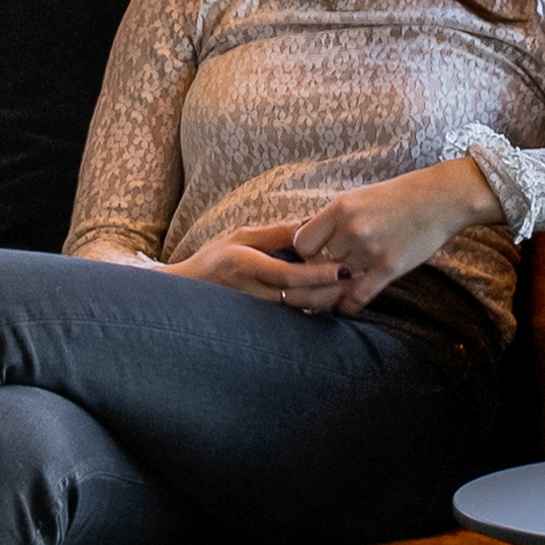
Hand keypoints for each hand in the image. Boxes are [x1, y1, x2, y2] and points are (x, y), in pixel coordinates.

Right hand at [175, 230, 340, 304]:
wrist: (188, 291)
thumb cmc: (214, 259)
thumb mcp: (240, 237)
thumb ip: (274, 234)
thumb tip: (306, 225)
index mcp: (246, 267)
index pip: (288, 275)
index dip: (317, 274)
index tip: (342, 268)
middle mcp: (252, 292)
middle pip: (299, 298)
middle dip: (330, 291)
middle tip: (356, 280)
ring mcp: (256, 310)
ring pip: (298, 310)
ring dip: (326, 301)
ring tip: (351, 289)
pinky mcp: (261, 320)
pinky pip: (291, 316)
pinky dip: (313, 308)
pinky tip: (331, 299)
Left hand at [212, 159, 498, 315]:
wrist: (440, 198)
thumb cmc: (399, 196)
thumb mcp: (359, 198)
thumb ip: (335, 219)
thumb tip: (310, 241)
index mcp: (340, 209)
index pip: (302, 242)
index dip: (302, 254)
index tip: (309, 258)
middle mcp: (351, 230)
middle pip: (316, 265)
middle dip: (313, 275)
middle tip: (307, 286)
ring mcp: (370, 250)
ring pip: (335, 283)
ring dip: (328, 292)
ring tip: (319, 300)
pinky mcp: (389, 268)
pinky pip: (358, 296)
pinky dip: (347, 306)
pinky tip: (344, 307)